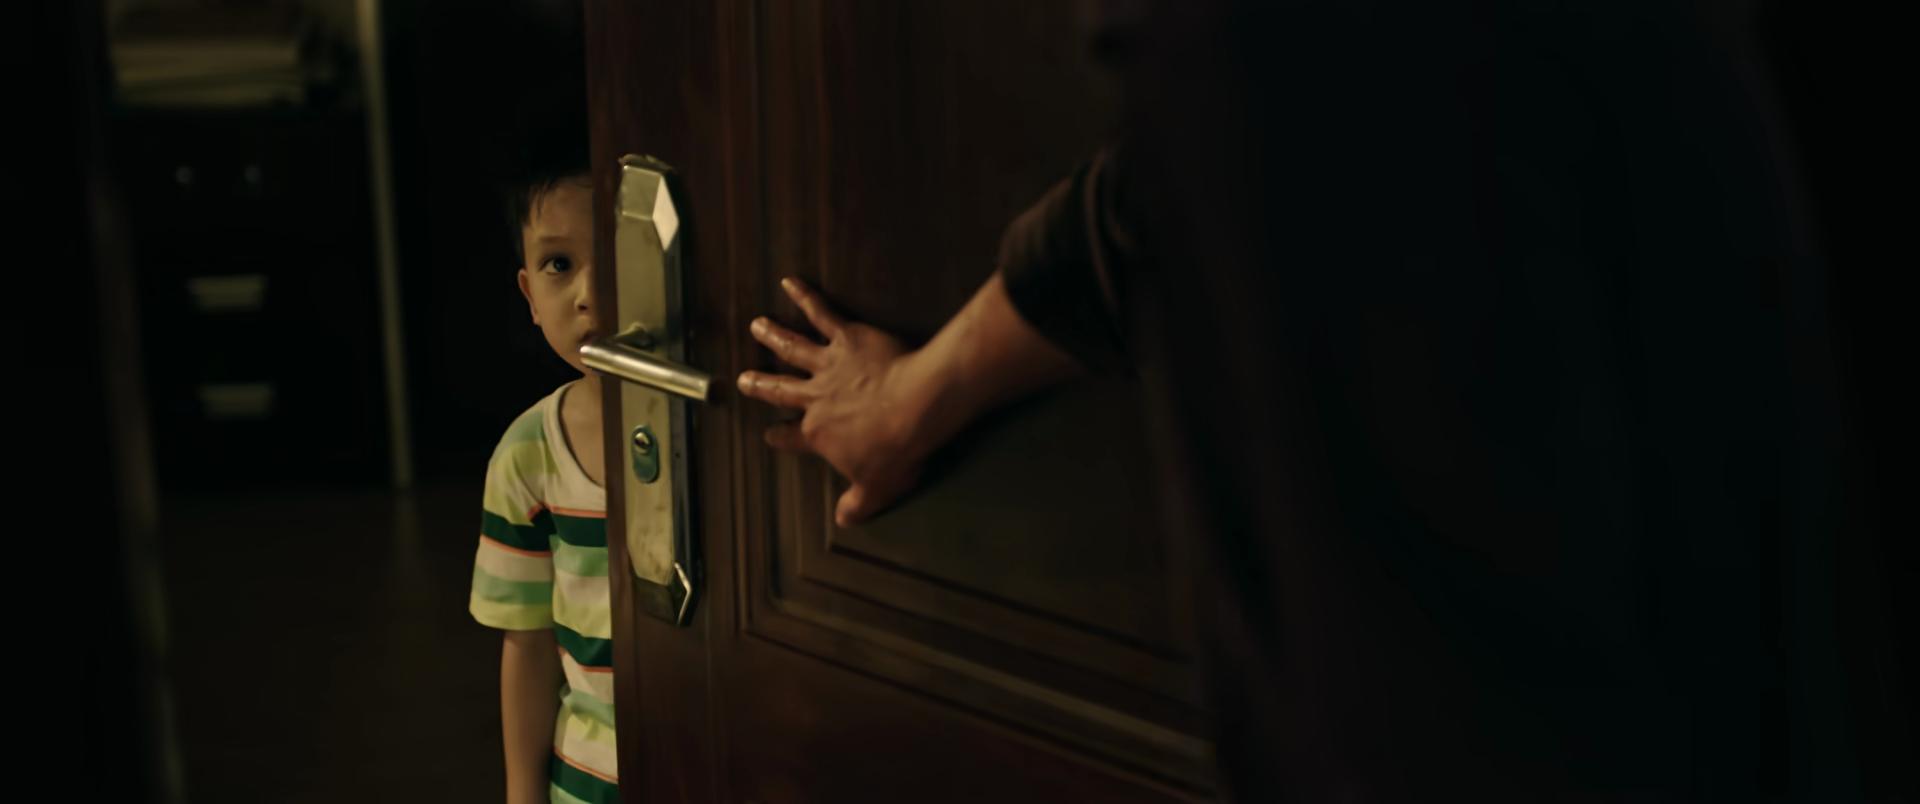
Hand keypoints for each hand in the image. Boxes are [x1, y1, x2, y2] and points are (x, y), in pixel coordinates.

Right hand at [737, 278, 929, 526]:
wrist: (915, 408)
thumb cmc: (896, 449)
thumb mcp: (877, 487)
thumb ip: (858, 503)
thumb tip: (845, 519)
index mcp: (819, 434)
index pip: (794, 437)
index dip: (781, 437)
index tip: (771, 435)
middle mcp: (815, 398)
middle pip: (781, 389)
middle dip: (761, 385)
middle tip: (744, 380)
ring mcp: (828, 366)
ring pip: (792, 348)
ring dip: (773, 336)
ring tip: (757, 326)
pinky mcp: (846, 339)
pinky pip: (821, 314)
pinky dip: (805, 297)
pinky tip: (791, 282)